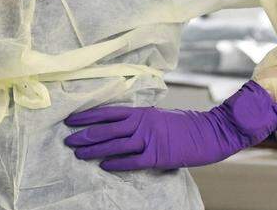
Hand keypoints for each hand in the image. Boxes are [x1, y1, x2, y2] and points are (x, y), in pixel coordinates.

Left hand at [63, 80, 276, 170]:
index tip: (71, 119)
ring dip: (94, 149)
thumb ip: (139, 118)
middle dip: (84, 134)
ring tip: (78, 153)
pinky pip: (131, 160)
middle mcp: (142, 123)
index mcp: (141, 111)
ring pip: (115, 144)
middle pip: (106, 129)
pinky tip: (103, 165)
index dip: (88, 116)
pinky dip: (116, 163)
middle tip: (67, 139)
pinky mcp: (157, 155)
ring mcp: (149, 139)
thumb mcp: (157, 115)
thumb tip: (119, 123)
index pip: (108, 112)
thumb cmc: (183, 125)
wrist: (208, 132)